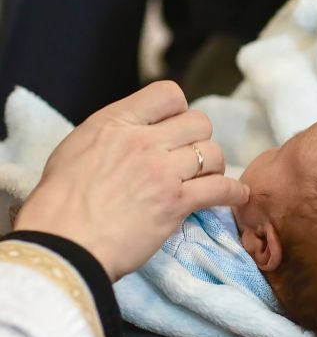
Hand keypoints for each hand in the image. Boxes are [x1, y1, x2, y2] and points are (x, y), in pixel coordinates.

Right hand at [14, 81, 248, 280]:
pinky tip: (237, 195)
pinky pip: (220, 189)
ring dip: (213, 167)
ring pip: (213, 153)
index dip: (178, 110)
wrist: (62, 244)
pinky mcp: (176, 203)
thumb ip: (113, 134)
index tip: (175, 128)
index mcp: (115, 122)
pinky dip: (233, 193)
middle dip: (199, 140)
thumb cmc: (59, 203)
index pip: (168, 93)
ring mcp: (161, 172)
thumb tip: (138, 133)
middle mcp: (142, 141)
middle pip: (199, 123)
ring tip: (205, 180)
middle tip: (190, 159)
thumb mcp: (78, 149)